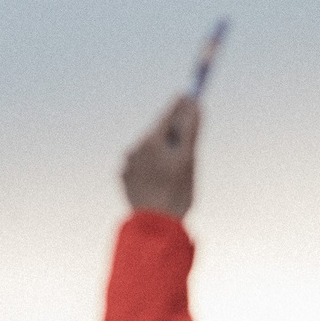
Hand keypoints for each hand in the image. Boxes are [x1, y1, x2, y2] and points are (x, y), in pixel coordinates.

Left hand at [121, 95, 199, 218]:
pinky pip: (142, 166)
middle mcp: (134, 149)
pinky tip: (163, 179)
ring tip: (176, 167)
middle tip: (186, 129)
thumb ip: (190, 129)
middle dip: (172, 131)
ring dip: (162, 152)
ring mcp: (127, 165)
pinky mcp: (125, 180)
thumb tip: (194, 105)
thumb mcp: (188, 158)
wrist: (156, 225)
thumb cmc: (176, 191)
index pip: (166, 116)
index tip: (187, 95)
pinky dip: (153, 166)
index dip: (178, 105)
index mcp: (150, 141)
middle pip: (157, 132)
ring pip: (149, 151)